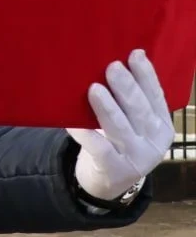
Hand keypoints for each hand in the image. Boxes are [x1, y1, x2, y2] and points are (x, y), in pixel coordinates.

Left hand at [67, 49, 172, 201]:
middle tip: (112, 66)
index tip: (134, 54)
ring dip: (107, 108)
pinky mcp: (114, 170)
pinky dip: (85, 134)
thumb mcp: (134, 124)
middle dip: (126, 87)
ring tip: (94, 89)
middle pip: (139, 110)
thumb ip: (131, 102)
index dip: (146, 75)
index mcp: (162, 125)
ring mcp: (136, 158)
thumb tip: (117, 64)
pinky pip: (99, 148)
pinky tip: (72, 123)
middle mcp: (154, 141)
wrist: (110, 182)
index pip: (156, 96)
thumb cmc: (119, 142)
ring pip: (120, 128)